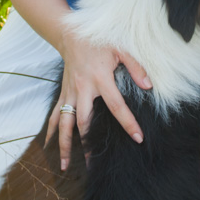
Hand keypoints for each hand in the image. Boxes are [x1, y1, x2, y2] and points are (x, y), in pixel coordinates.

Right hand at [45, 30, 150, 170]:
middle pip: (84, 122)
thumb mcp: (120, 49)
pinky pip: (55, 115)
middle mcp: (82, 89)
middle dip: (89, 145)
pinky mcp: (63, 94)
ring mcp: (69, 93)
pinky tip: (50, 146)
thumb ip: (136, 67)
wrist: (70, 34)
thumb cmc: (98, 41)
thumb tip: (149, 86)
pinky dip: (52, 132)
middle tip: (95, 165)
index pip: (116, 106)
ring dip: (64, 145)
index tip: (137, 138)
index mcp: (100, 79)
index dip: (128, 123)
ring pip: (65, 123)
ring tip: (65, 165)